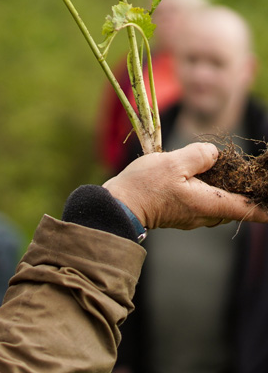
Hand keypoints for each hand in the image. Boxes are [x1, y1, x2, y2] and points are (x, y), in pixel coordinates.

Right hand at [104, 142, 267, 230]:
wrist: (118, 206)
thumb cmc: (145, 186)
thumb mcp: (173, 162)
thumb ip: (200, 155)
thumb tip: (214, 155)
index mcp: (211, 203)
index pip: (253, 210)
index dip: (267, 203)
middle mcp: (207, 215)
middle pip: (238, 204)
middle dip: (244, 188)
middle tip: (243, 168)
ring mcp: (193, 217)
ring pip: (220, 202)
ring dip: (224, 187)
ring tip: (216, 167)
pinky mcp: (181, 215)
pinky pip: (204, 203)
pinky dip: (208, 190)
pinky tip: (196, 175)